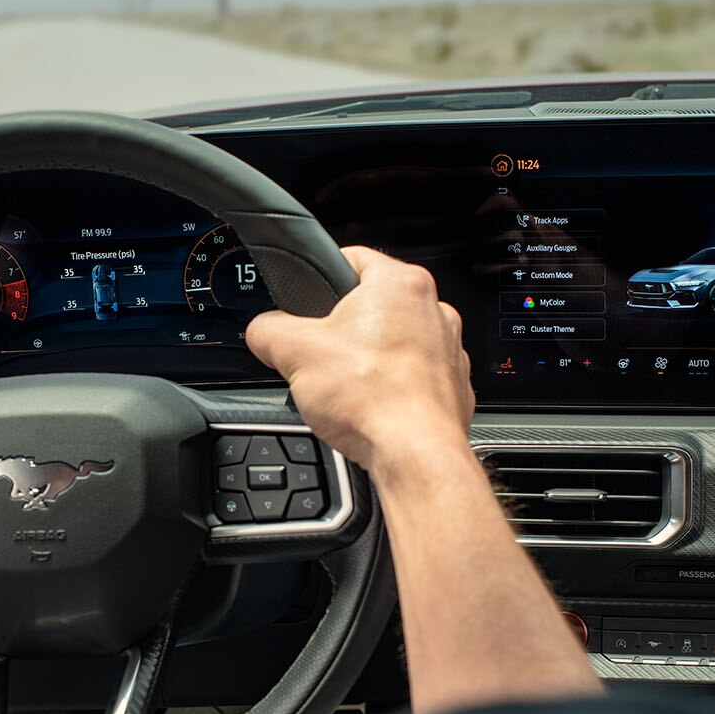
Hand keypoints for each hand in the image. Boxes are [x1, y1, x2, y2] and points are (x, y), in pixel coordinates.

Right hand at [246, 247, 473, 471]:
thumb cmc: (373, 400)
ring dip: (368, 360)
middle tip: (319, 355)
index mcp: (401, 284)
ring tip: (346, 387)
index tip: (306, 299)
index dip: (320, 277)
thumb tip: (262, 331)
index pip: (351, 257)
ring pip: (394, 343)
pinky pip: (413, 377)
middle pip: (372, 306)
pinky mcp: (452, 386)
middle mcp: (434, 310)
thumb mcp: (293, 353)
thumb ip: (268, 329)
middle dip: (342, 330)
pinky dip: (392, 389)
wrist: (415, 456)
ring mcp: (449, 350)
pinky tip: (371, 408)